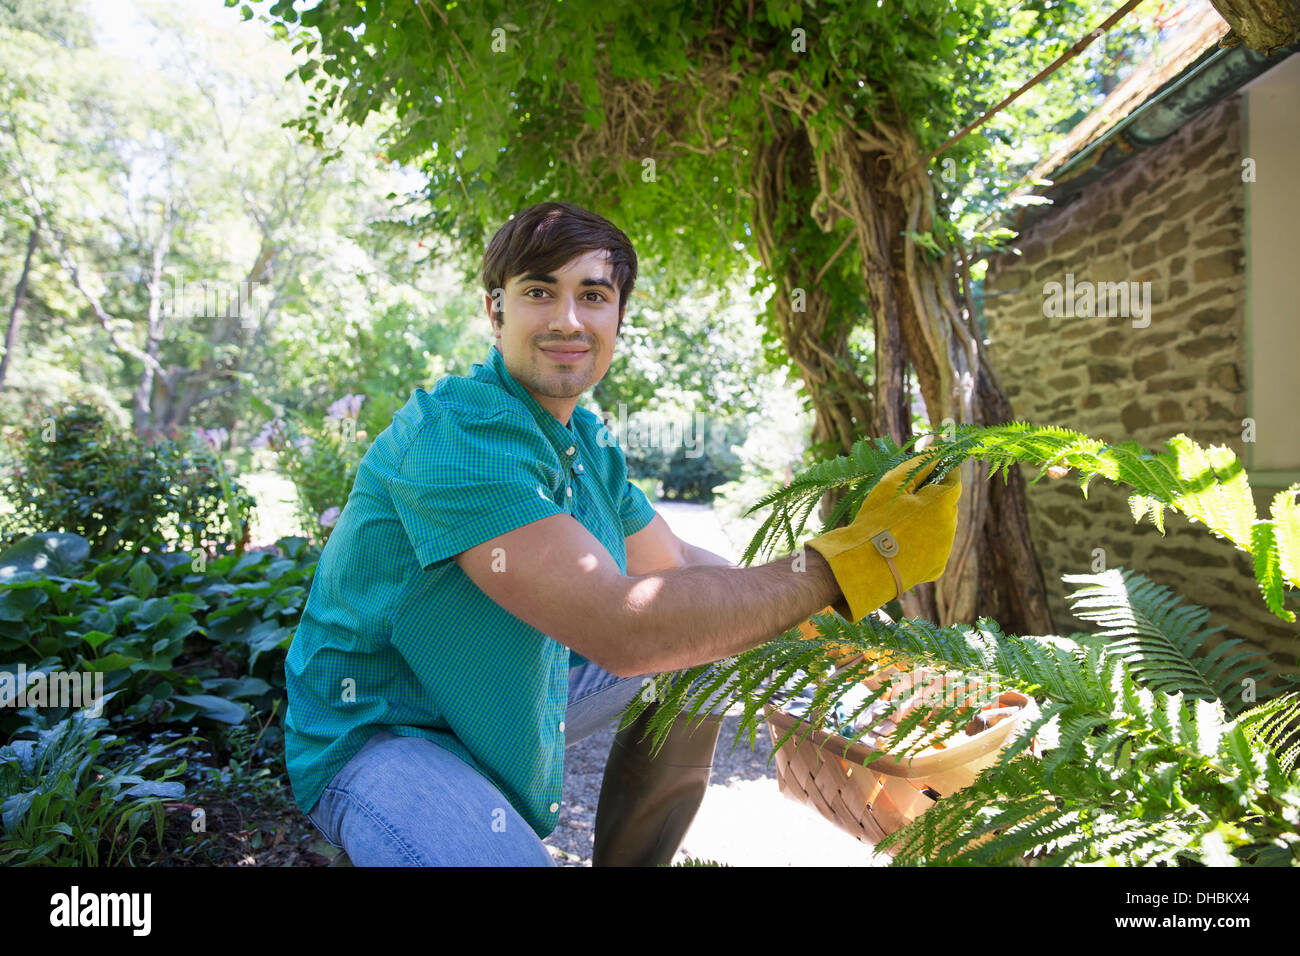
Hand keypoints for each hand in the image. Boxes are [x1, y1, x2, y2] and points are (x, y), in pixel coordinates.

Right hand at [805, 456, 961, 621]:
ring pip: (942, 525)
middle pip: (947, 503)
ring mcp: (946, 549)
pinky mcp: (937, 567)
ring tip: (899, 525)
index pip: (954, 477)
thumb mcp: (892, 484)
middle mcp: (951, 525)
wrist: (866, 567)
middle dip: (932, 498)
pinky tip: (902, 544)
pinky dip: (923, 542)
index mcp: (943, 502)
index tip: (930, 468)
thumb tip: (936, 454)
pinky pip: (935, 547)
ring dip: (928, 520)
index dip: (942, 470)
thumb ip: (918, 465)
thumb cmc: (876, 521)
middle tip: (905, 499)